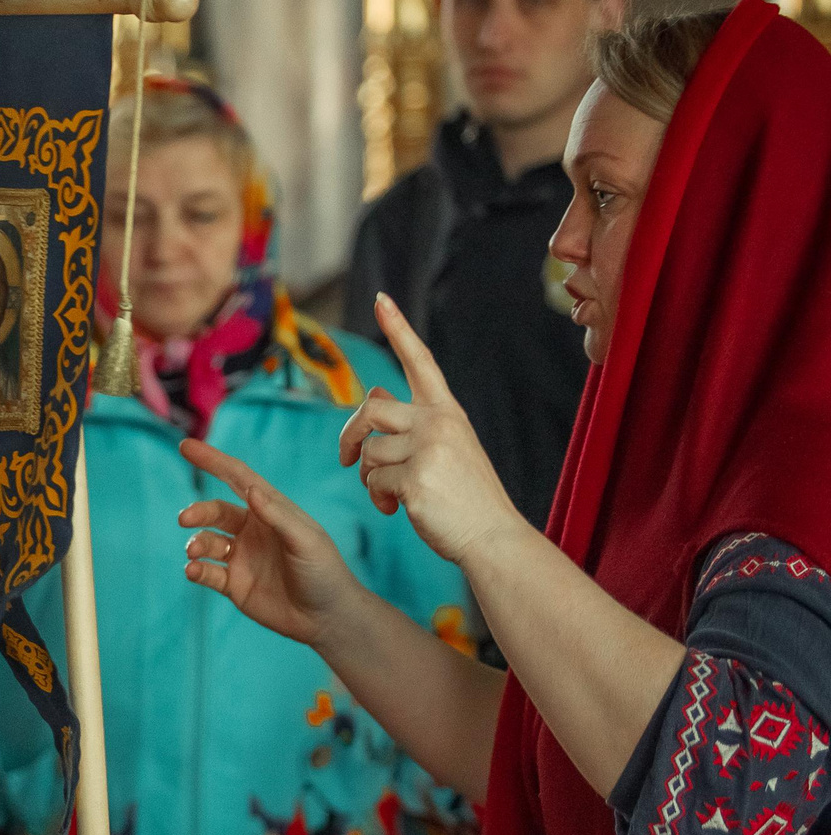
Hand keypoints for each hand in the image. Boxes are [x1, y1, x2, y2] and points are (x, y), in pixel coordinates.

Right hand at [178, 440, 372, 647]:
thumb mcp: (305, 540)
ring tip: (194, 553)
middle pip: (215, 512)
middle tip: (185, 518)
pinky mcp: (233, 585)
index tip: (186, 446)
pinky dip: (195, 570)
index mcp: (271, 510)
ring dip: (195, 543)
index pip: (237, 478)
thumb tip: (248, 489)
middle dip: (198, 512)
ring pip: (206, 542)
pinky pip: (206, 573)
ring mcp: (241, 558)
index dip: (213, 461)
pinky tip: (193, 571)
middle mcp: (252, 530)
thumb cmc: (324, 572)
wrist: (327, 618)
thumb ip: (277, 515)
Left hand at [338, 295, 527, 566]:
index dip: (399, 329)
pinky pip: (372, 480)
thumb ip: (411, 421)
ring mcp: (429, 448)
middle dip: (348, 434)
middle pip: (371, 407)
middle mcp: (439, 422)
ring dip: (367, 477)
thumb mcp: (443, 448)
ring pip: (368, 451)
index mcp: (448, 411)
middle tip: (344, 459)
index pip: (420, 361)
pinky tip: (395, 509)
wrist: (491, 535)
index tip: (381, 299)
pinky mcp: (415, 476)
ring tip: (389, 495)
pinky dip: (377, 497)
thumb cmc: (463, 495)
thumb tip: (374, 389)